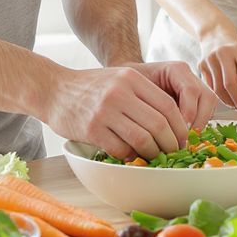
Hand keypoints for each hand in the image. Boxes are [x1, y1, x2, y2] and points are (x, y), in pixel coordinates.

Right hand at [44, 65, 194, 160]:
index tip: (182, 139)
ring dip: (153, 154)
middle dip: (171, 144)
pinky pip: (121, 150)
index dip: (180, 127)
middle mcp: (120, 92)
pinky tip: (131, 157)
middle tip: (173, 153)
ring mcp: (105, 111)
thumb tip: (172, 124)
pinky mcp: (92, 130)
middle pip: (159, 124)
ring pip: (143, 139)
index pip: (168, 106)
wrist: (53, 89)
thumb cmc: (90, 87)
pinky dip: (131, 157)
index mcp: (131, 78)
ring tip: (154, 158)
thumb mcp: (118, 78)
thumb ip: (142, 95)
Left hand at [127, 60, 217, 132]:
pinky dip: (199, 124)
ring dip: (201, 124)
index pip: (191, 90)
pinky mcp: (197, 98)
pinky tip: (184, 135)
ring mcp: (195, 86)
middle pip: (207, 97)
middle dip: (199, 121)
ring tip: (185, 139)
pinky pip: (207, 111)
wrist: (128, 81)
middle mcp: (189, 76)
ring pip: (210, 105)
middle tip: (186, 139)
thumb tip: (161, 128)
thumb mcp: (135, 92)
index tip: (181, 130)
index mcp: (176, 69)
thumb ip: (148, 105)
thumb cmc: (130, 85)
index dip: (189, 111)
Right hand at [197, 25, 236, 115]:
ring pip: (219, 89)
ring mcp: (210, 59)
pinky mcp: (201, 65)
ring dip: (230, 102)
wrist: (215, 33)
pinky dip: (220, 96)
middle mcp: (224, 53)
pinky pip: (211, 87)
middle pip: (231, 85)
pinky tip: (227, 99)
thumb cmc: (236, 48)